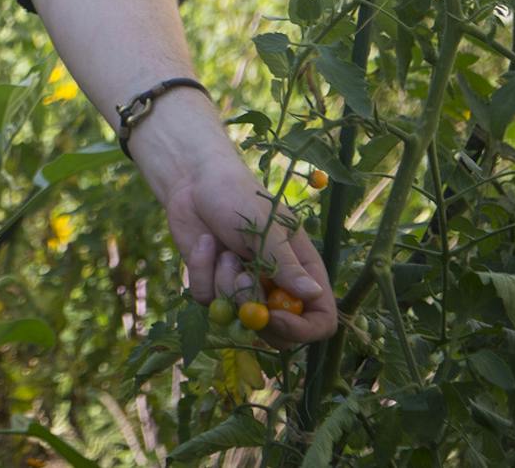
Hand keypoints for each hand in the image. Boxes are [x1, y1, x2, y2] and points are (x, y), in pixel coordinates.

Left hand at [166, 153, 338, 347]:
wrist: (193, 181)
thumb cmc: (238, 196)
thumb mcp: (265, 228)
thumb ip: (285, 264)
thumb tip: (313, 295)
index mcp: (302, 271)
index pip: (321, 318)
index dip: (302, 328)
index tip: (275, 316)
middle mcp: (276, 286)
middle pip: (279, 334)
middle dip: (256, 314)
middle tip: (240, 278)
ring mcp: (244, 287)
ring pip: (238, 316)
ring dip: (226, 281)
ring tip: (224, 247)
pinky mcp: (213, 284)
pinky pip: (207, 299)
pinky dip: (202, 271)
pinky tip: (203, 244)